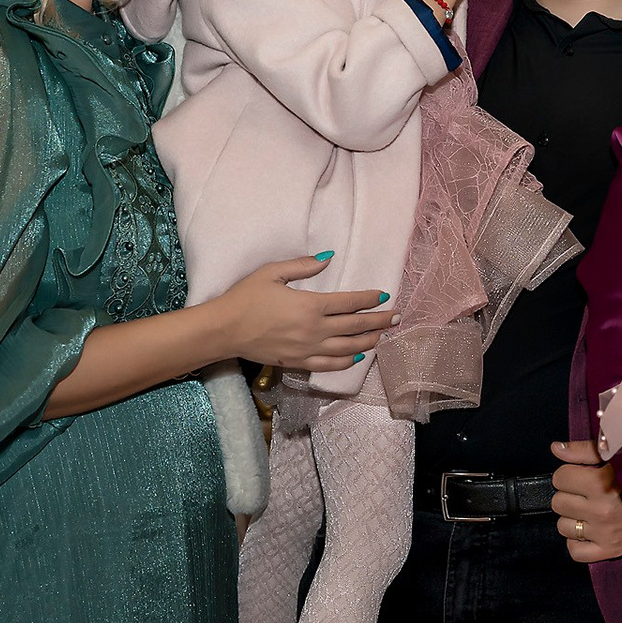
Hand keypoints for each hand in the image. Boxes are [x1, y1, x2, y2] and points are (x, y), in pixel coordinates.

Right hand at [214, 256, 395, 371]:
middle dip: (379, 321)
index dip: (370, 299)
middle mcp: (314, 329)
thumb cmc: (245, 297)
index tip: (384, 296)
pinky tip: (357, 357)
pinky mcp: (298, 362)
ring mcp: (307, 349)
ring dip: (369, 341)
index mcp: (310, 305)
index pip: (350, 302)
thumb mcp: (272, 273)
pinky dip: (346, 361)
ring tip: (383, 336)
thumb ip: (303, 266)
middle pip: (355, 326)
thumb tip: (328, 258)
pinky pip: (329, 364)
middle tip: (397, 317)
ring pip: (348, 348)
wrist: (224, 330)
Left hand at [550, 439, 621, 562]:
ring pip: (563, 526)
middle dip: (569, 497)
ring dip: (573, 519)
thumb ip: (583, 451)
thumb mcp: (613, 457)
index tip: (582, 477)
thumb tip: (555, 448)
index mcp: (600, 482)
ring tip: (590, 513)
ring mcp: (603, 533)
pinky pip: (574, 550)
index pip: (560, 477)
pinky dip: (578, 542)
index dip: (568, 475)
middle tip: (586, 495)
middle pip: (558, 502)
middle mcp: (600, 510)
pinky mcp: (607, 551)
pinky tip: (590, 532)